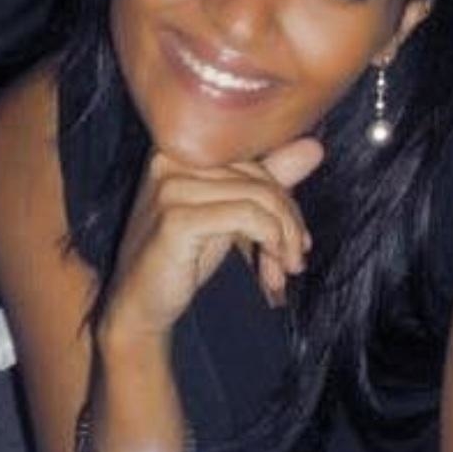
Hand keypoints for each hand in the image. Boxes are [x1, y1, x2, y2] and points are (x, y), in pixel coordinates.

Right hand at [98, 138, 323, 340]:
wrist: (139, 305)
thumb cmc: (183, 256)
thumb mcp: (231, 213)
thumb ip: (268, 179)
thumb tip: (314, 146)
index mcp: (181, 148)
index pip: (254, 158)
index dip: (283, 197)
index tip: (296, 235)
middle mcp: (171, 158)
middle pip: (259, 177)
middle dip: (288, 220)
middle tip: (296, 258)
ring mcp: (170, 186)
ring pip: (258, 197)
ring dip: (283, 237)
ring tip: (286, 268)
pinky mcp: (176, 218)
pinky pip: (247, 216)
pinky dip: (271, 240)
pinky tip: (272, 270)